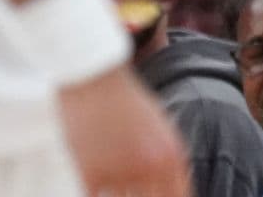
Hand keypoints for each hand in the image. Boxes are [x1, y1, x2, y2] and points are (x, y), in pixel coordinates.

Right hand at [59, 65, 190, 196]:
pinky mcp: (90, 174)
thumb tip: (172, 191)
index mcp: (171, 156)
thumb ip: (168, 162)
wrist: (95, 76)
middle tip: (134, 192)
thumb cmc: (126, 100)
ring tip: (117, 186)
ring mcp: (120, 172)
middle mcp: (151, 167)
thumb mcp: (160, 129)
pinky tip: (97, 191)